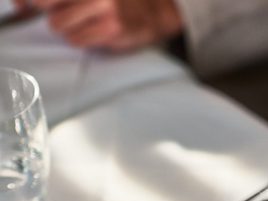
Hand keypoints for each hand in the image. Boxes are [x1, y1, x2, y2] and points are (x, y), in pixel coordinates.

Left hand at [32, 0, 182, 50]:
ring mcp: (103, 5)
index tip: (32, 4)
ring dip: (68, 27)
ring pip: (57, 24)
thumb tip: (22, 4)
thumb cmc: (114, 1)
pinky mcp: (112, 27)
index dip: (31, 1)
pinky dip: (82, 39)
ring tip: (86, 23)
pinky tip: (97, 32)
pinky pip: (76, 40)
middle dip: (52, 10)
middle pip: (42, 3)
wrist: (153, 12)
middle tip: (68, 11)